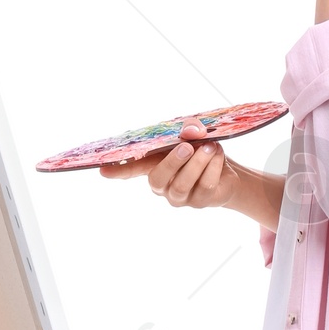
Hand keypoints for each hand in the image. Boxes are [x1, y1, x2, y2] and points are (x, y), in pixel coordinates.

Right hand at [100, 143, 284, 230]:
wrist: (226, 171)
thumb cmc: (201, 149)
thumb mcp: (195, 133)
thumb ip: (189, 127)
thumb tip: (191, 130)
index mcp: (153, 166)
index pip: (130, 169)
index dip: (117, 170)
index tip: (102, 170)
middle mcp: (162, 185)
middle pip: (157, 179)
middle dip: (172, 162)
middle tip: (186, 147)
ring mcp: (179, 197)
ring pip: (182, 184)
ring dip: (197, 163)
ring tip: (209, 146)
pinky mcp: (199, 202)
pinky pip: (204, 186)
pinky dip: (213, 166)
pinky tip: (216, 154)